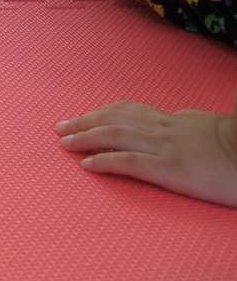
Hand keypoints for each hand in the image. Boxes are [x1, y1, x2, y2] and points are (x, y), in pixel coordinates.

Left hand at [55, 93, 236, 207]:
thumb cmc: (236, 145)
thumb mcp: (207, 127)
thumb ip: (186, 126)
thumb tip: (176, 123)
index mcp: (174, 120)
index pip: (131, 111)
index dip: (104, 113)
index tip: (85, 116)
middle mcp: (164, 129)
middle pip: (114, 119)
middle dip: (84, 122)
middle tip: (61, 127)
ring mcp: (165, 148)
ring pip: (115, 135)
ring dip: (85, 137)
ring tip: (65, 142)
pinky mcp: (169, 169)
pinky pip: (129, 162)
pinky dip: (104, 161)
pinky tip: (87, 165)